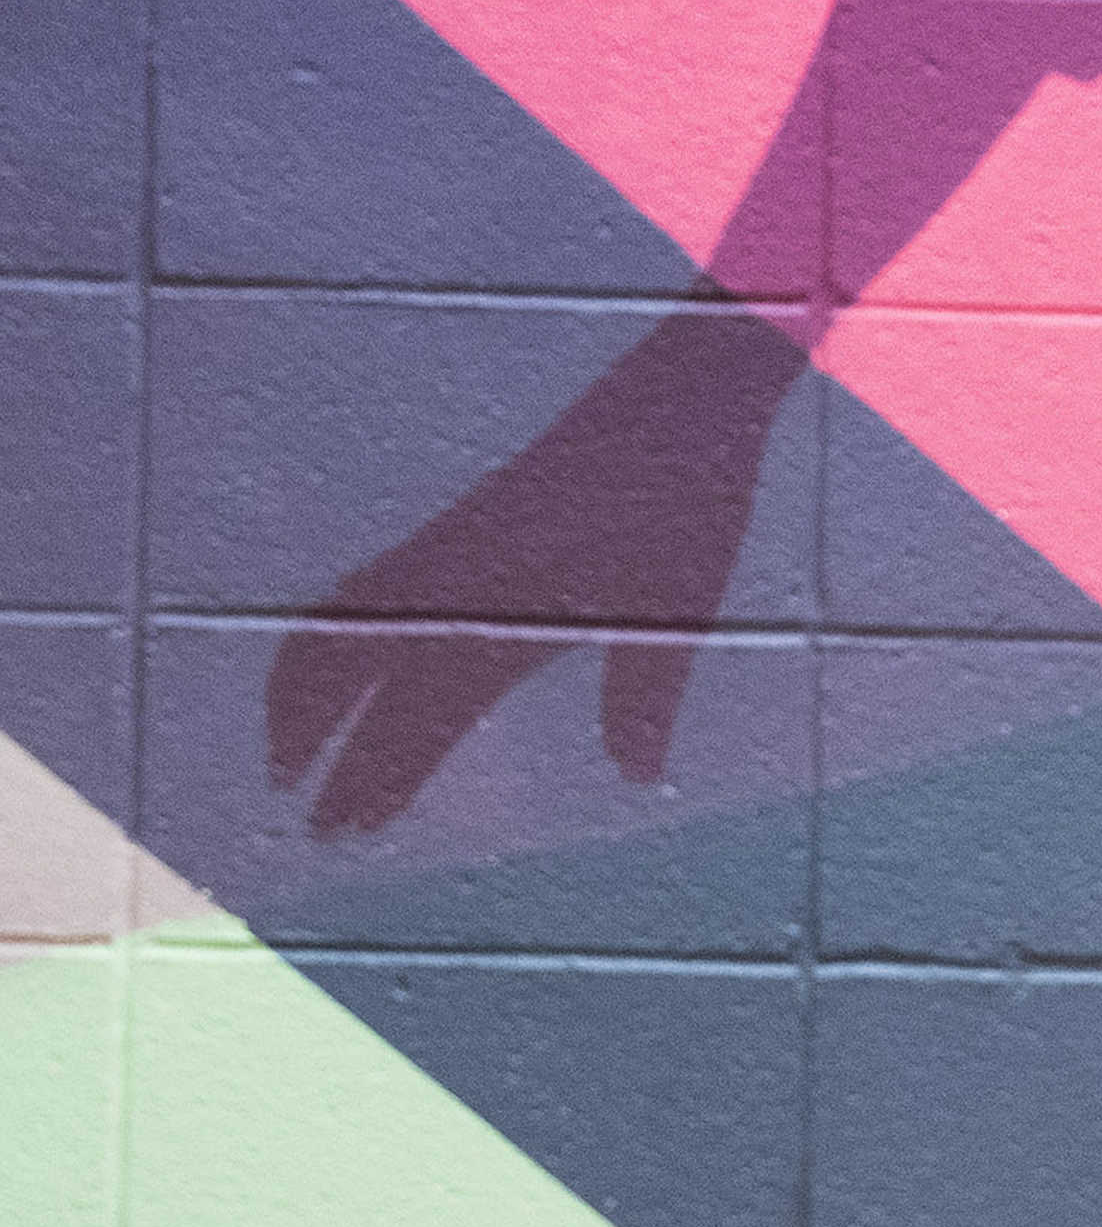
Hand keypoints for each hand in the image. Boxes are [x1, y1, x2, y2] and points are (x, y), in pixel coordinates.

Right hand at [266, 300, 804, 834]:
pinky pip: (363, 590)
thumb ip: (645, 695)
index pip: (414, 715)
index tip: (341, 829)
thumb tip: (637, 774)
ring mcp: (446, 547)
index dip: (375, 775)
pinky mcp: (457, 523)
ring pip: (337, 625)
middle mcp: (455, 579)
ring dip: (303, 694)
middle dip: (322, 750)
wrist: (673, 397)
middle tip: (312, 820)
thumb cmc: (687, 500)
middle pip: (351, 677)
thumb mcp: (681, 607)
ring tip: (291, 751)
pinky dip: (328, 640)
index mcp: (504, 607)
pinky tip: (340, 670)